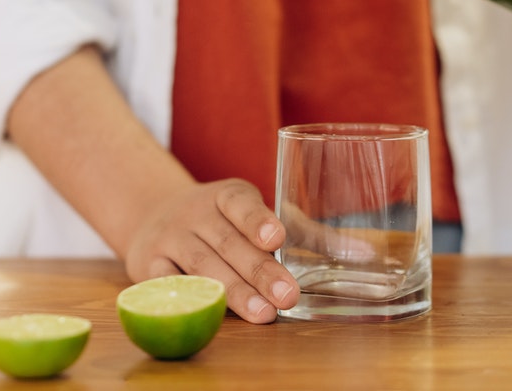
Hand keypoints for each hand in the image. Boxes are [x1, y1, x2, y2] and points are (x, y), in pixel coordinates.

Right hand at [124, 178, 299, 323]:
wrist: (153, 213)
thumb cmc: (226, 221)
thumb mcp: (261, 215)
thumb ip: (308, 234)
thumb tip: (363, 252)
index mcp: (227, 195)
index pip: (241, 203)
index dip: (258, 220)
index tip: (278, 237)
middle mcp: (196, 212)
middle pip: (228, 242)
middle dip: (260, 271)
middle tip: (288, 296)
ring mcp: (170, 237)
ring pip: (202, 267)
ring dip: (234, 292)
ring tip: (264, 314)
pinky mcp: (147, 264)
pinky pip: (169, 285)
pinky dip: (190, 300)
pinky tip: (213, 316)